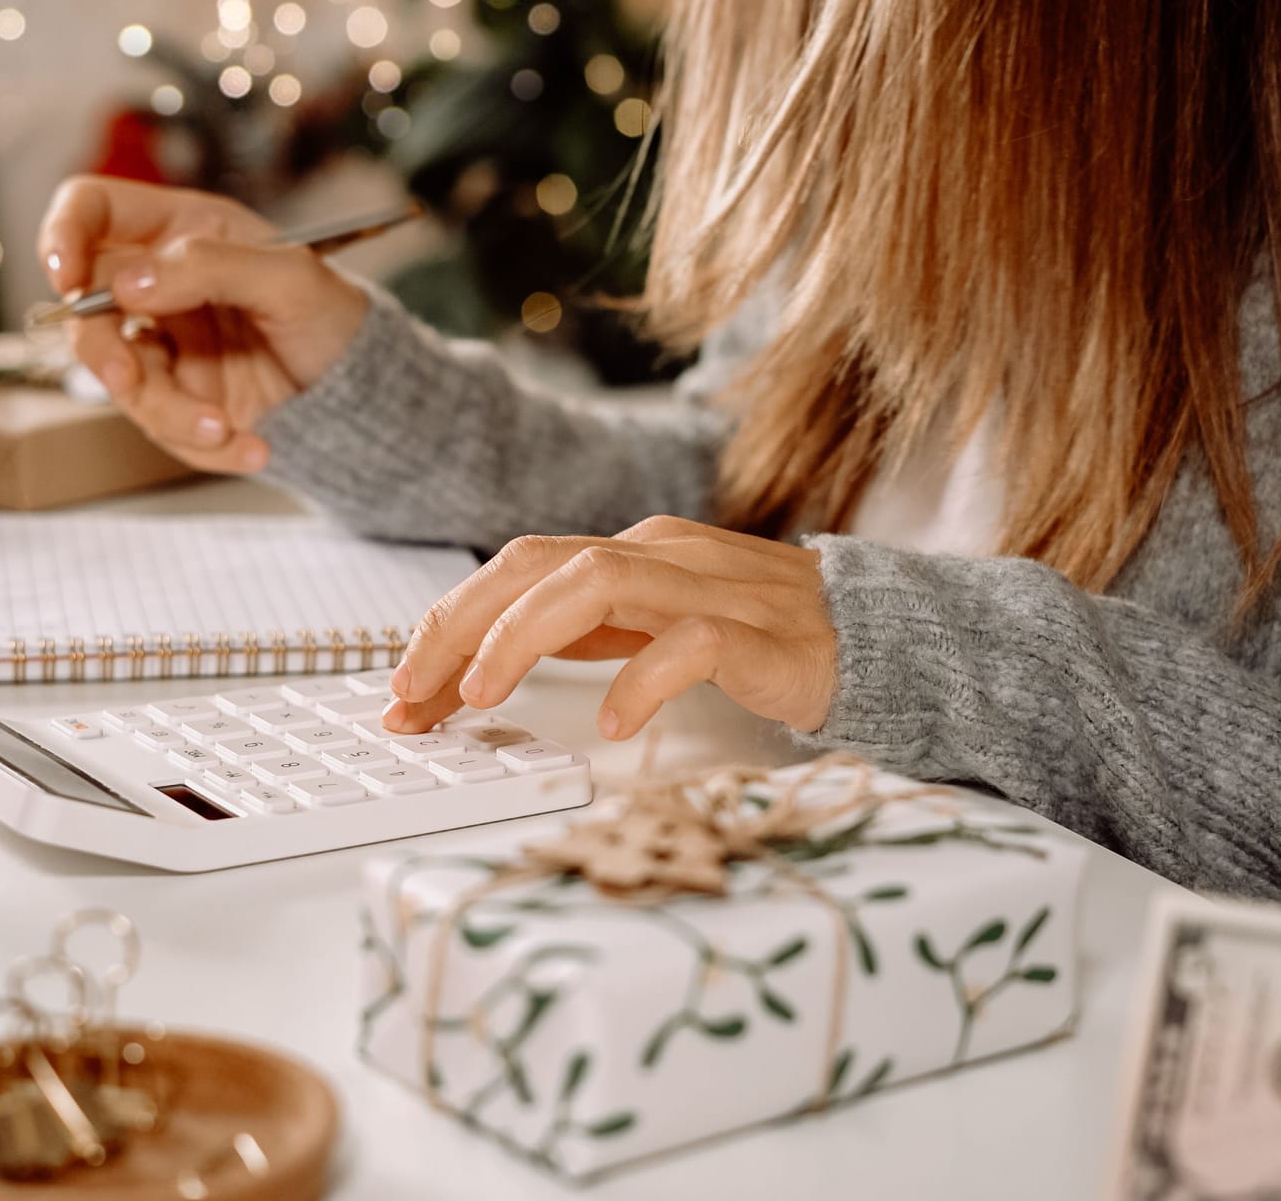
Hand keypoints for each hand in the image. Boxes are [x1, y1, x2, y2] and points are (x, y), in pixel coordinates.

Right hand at [35, 175, 369, 473]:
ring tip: (225, 428)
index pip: (95, 211)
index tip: (66, 274)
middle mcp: (162, 285)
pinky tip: (255, 447)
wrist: (367, 394)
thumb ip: (210, 268)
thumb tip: (128, 283)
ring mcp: (167, 346)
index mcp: (183, 231)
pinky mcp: (181, 400)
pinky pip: (162, 427)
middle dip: (100, 350)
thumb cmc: (336, 318)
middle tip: (127, 378)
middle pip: (86, 307)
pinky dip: (204, 445)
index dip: (65, 234)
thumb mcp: (291, 279)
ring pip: (121, 380)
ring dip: (168, 412)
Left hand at [382, 516, 838, 738]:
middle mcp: (660, 556)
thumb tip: (481, 665)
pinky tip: (613, 726)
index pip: (515, 571)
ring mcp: (710, 588)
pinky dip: (642, 681)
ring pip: (598, 582)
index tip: (402, 691)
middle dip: (459, 626)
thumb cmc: (759, 637)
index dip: (447, 624)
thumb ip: (582, 633)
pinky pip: (691, 643)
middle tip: (412, 696)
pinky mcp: (760, 634)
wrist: (878, 638)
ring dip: (524, 635)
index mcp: (629, 553)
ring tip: (483, 696)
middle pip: (535, 563)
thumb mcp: (651, 627)